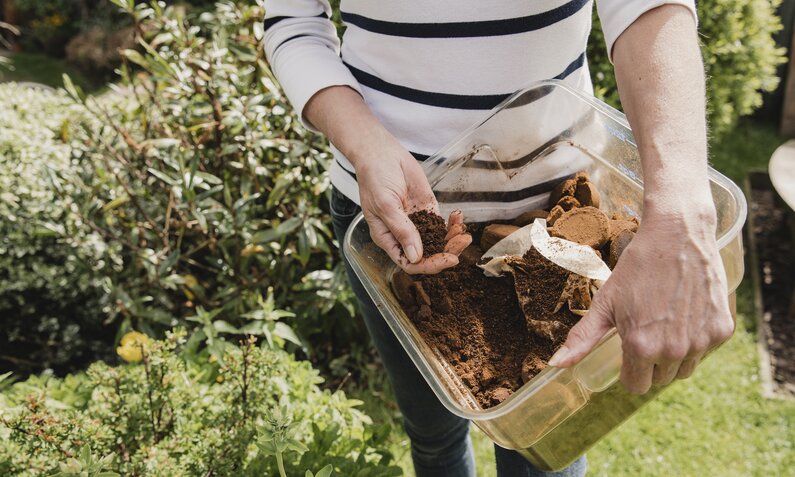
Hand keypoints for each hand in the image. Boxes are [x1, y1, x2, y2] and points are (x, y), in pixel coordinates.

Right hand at [356, 143, 470, 274]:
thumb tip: (415, 257)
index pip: (409, 262)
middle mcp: (403, 234)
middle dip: (446, 252)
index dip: (429, 265)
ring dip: (452, 239)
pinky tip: (458, 217)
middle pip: (427, 254)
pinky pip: (442, 223)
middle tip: (462, 242)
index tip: (447, 259)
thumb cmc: (375, 178)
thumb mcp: (385, 205)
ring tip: (464, 233)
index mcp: (387, 238)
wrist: (382, 153)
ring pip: (437, 241)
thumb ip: (401, 230)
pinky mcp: (427, 209)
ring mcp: (416, 222)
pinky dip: (453, 224)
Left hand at [547, 209, 733, 393]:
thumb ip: (582, 338)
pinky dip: (696, 339)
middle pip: (660, 379)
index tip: (628, 349)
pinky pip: (706, 350)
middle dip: (650, 362)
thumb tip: (556, 365)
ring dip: (674, 355)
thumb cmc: (637, 267)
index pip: (635, 385)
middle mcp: (673, 351)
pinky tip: (685, 313)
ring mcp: (701, 342)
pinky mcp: (722, 330)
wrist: (678, 235)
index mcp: (641, 347)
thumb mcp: (605, 302)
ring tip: (665, 322)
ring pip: (684, 369)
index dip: (629, 370)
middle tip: (647, 329)